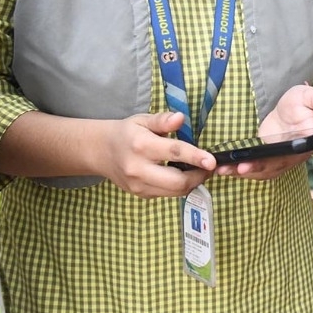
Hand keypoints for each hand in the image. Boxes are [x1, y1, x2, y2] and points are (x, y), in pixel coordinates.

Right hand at [93, 111, 213, 198]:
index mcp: (141, 146)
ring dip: (192, 183)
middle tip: (209, 167)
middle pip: (177, 181)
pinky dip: (179, 187)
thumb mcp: (143, 120)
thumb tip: (180, 118)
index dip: (195, 157)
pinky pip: (166, 194)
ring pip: (174, 192)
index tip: (212, 161)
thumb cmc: (126, 133)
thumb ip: (163, 120)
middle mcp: (138, 169)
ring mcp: (138, 185)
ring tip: (199, 170)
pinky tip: (183, 175)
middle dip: (198, 176)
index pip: (174, 152)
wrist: (101, 151)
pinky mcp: (140, 194)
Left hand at [221, 84, 312, 180]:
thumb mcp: (311, 96)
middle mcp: (298, 154)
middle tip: (243, 168)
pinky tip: (223, 168)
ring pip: (266, 170)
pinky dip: (239, 170)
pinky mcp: (269, 160)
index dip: (309, 153)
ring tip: (224, 169)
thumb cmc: (305, 103)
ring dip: (245, 171)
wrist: (296, 112)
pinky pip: (256, 168)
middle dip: (260, 167)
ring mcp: (283, 160)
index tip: (300, 155)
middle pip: (281, 163)